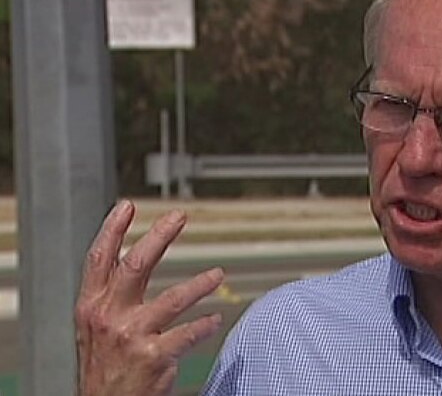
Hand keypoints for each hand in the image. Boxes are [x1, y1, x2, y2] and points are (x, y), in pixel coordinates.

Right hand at [75, 200, 224, 395]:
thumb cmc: (105, 367)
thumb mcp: (96, 328)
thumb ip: (111, 296)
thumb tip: (131, 257)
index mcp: (91, 307)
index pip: (100, 259)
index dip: (112, 229)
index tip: (127, 206)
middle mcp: (109, 317)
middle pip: (135, 266)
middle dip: (158, 236)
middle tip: (179, 217)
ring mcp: (131, 336)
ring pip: (172, 299)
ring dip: (199, 284)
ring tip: (218, 274)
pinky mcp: (153, 356)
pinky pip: (188, 333)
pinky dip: (205, 325)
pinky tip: (215, 320)